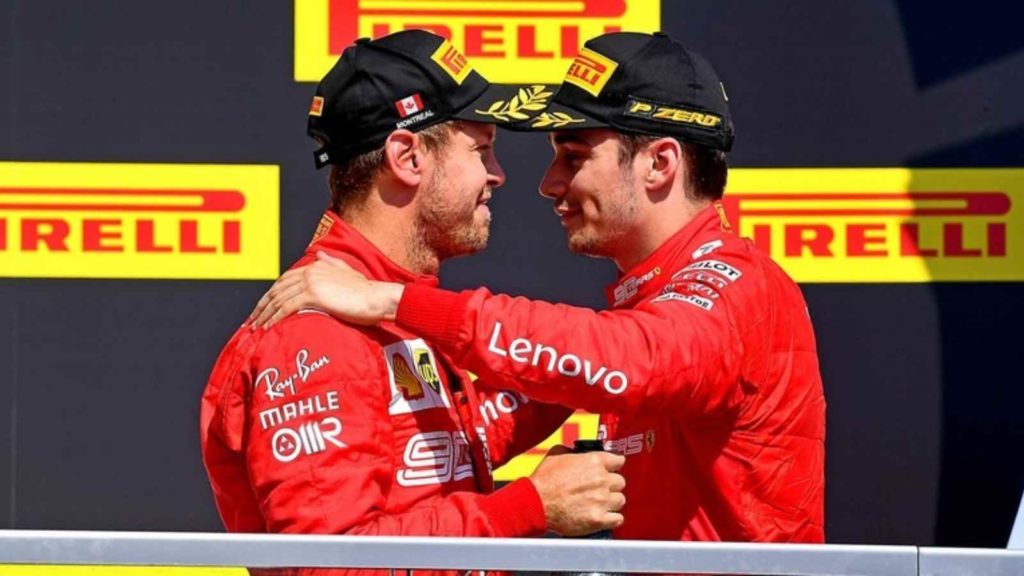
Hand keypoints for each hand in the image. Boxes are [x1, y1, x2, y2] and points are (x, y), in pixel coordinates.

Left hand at [250, 251, 404, 328]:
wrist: (376, 297)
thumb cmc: (366, 290)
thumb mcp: (347, 271)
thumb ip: (331, 263)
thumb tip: (320, 254)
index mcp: (315, 266)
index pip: (284, 280)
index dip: (270, 295)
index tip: (262, 309)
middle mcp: (310, 271)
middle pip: (277, 289)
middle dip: (262, 306)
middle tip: (252, 321)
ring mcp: (310, 282)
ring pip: (279, 299)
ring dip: (264, 315)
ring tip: (256, 328)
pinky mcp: (313, 295)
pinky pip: (287, 308)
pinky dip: (275, 318)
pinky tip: (268, 328)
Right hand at [529, 445, 625, 535]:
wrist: (535, 503)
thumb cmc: (544, 480)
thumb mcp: (557, 454)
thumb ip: (573, 452)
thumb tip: (577, 452)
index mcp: (594, 461)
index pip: (618, 461)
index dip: (614, 466)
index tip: (612, 469)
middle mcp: (601, 479)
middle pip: (620, 482)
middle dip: (611, 485)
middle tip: (600, 489)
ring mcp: (601, 500)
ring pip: (620, 500)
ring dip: (611, 502)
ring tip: (599, 503)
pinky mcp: (598, 519)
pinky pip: (617, 519)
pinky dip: (612, 519)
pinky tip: (603, 516)